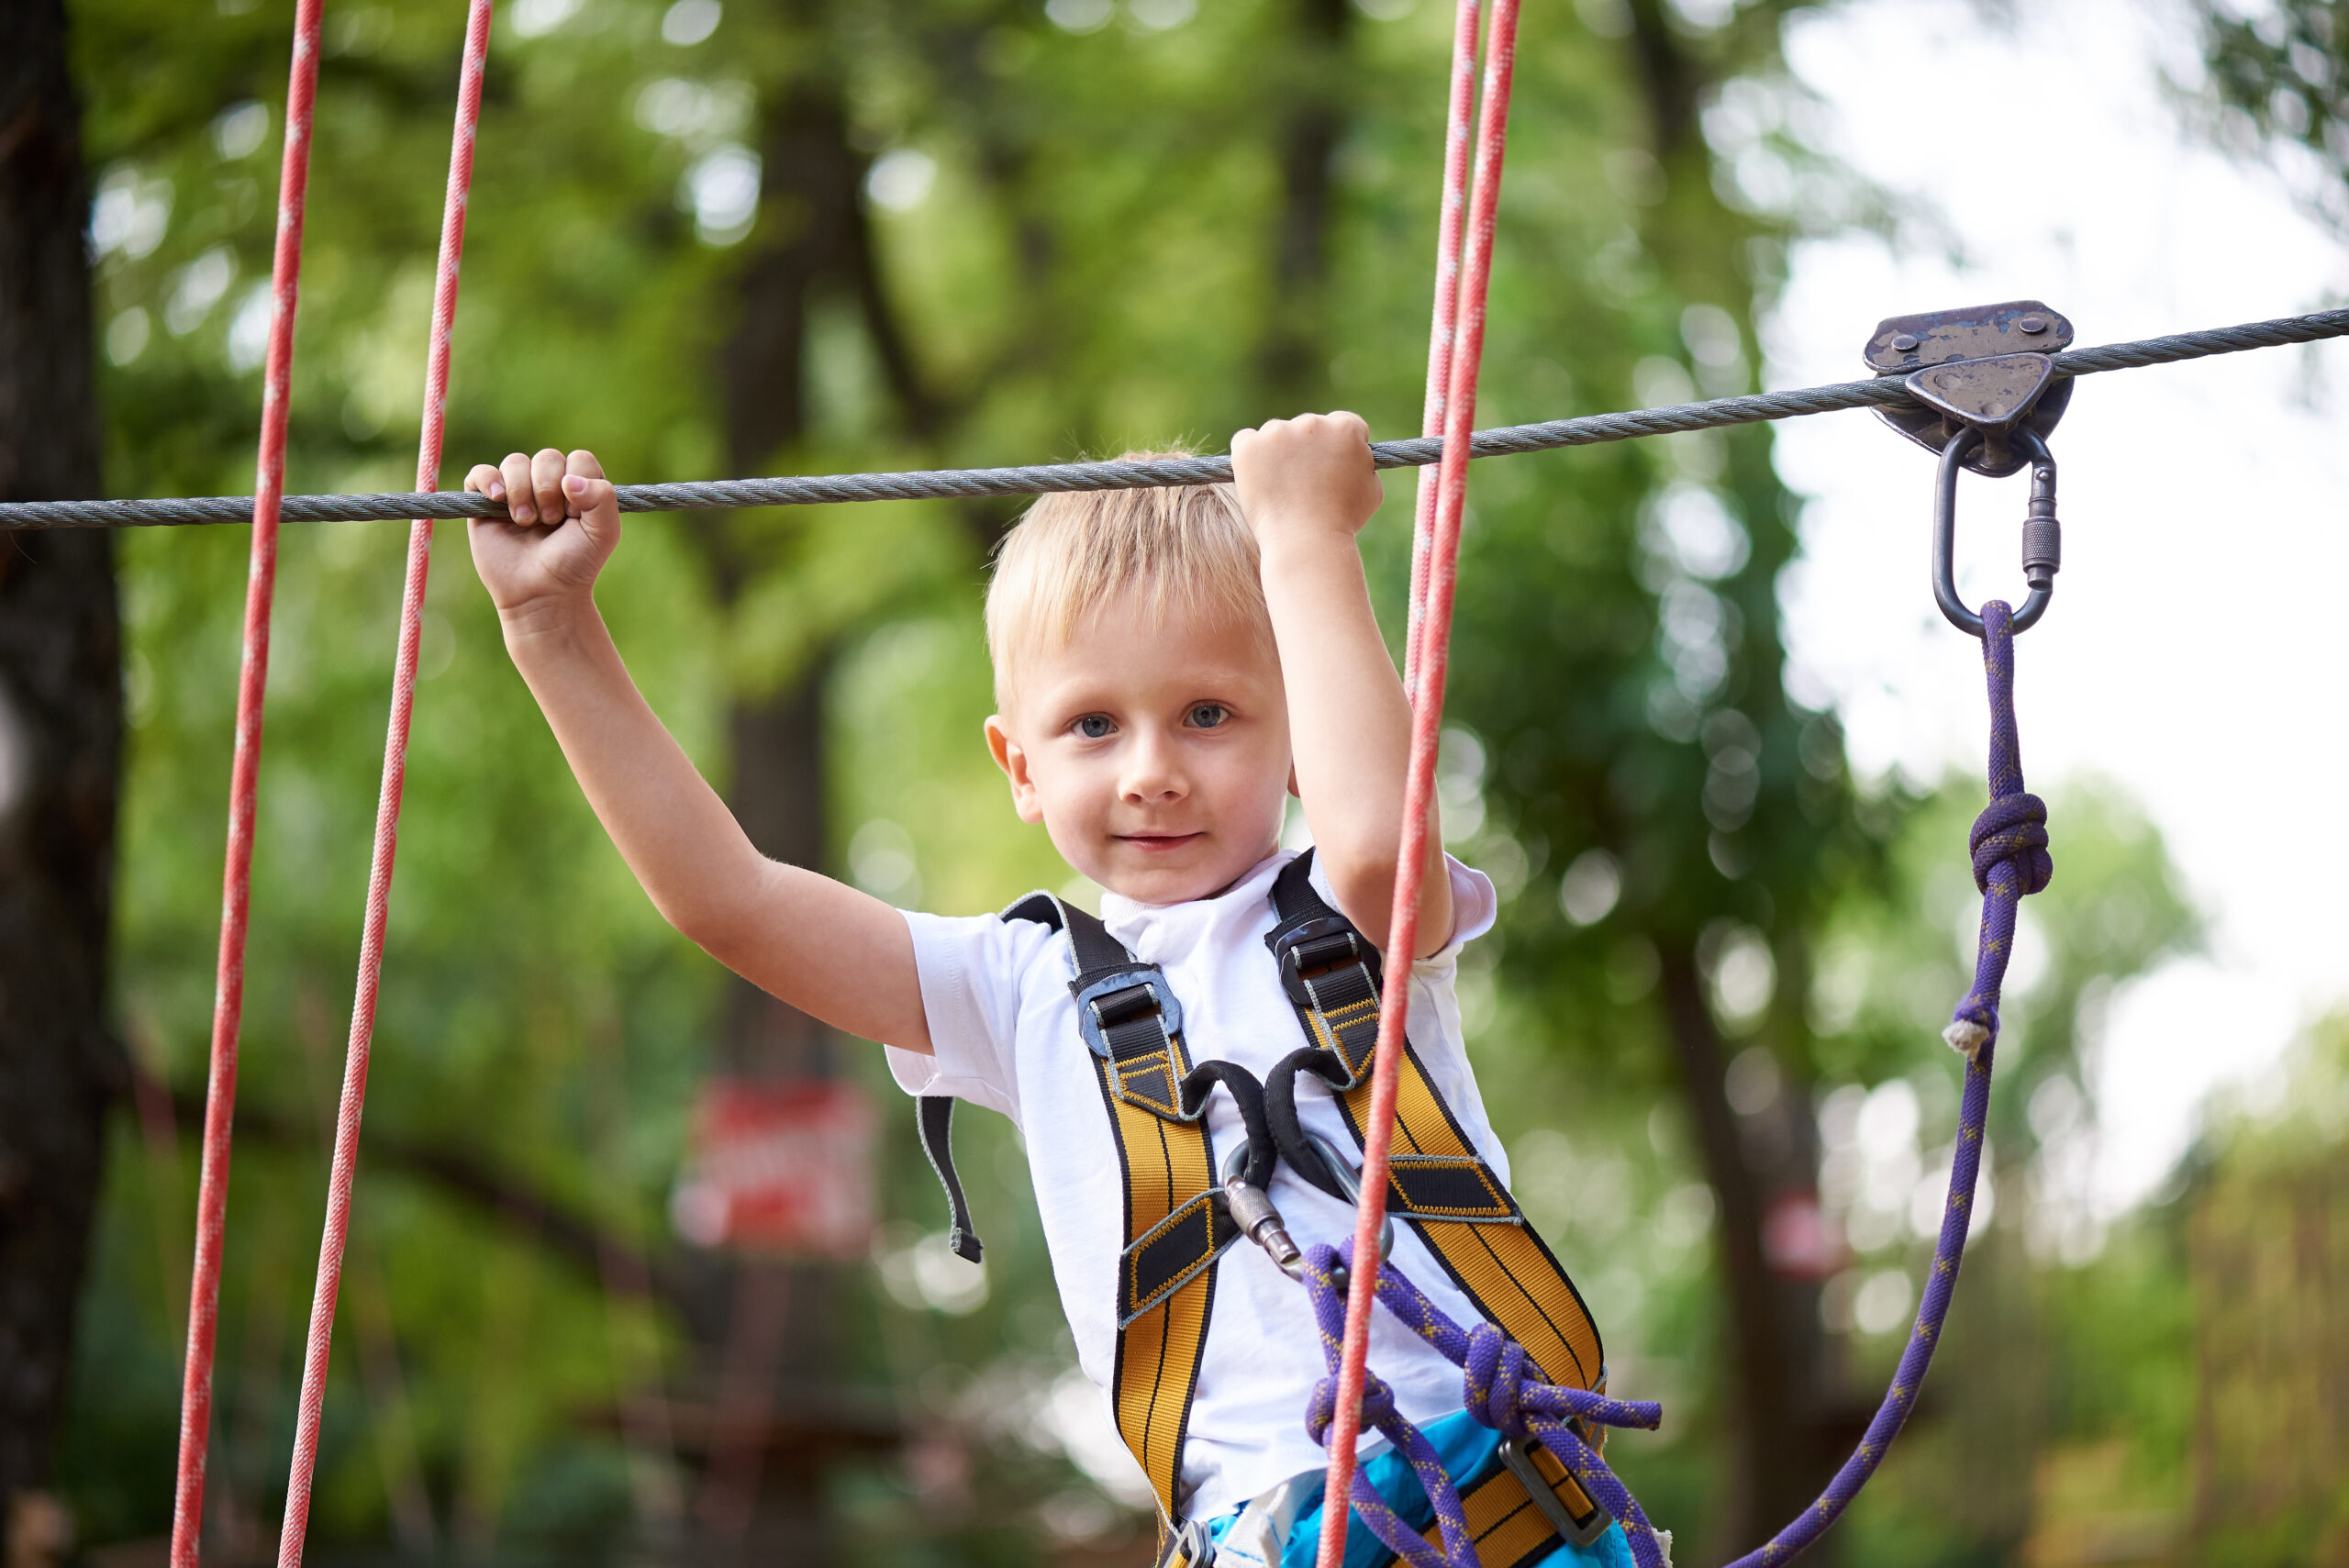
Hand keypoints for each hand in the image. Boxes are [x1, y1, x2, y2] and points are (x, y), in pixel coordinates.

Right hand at [464, 448, 621, 625]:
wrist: (541, 594)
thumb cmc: (575, 563)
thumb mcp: (604, 533)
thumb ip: (603, 498)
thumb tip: (569, 479)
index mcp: (580, 486)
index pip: (580, 460)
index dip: (578, 483)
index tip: (575, 515)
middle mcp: (548, 483)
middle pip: (547, 458)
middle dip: (549, 490)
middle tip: (550, 522)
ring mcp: (516, 491)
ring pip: (515, 462)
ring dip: (522, 491)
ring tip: (526, 522)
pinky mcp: (486, 503)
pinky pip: (480, 473)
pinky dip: (488, 480)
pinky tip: (498, 499)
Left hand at [1229, 412, 1385, 547]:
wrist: (1305, 541)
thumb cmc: (1342, 522)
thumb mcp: (1371, 491)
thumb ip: (1364, 464)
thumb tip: (1357, 455)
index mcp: (1345, 428)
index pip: (1345, 423)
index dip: (1341, 445)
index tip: (1332, 462)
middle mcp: (1311, 423)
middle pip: (1309, 427)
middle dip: (1308, 449)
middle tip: (1304, 483)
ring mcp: (1277, 432)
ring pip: (1276, 434)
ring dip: (1278, 453)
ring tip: (1282, 489)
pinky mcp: (1248, 446)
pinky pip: (1245, 441)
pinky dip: (1249, 457)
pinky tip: (1258, 480)